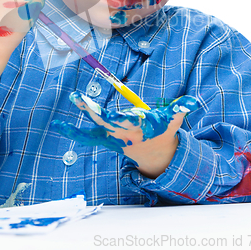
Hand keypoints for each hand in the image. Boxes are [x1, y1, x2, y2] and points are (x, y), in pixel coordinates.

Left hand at [51, 92, 199, 177]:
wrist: (152, 153)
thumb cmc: (161, 130)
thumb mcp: (172, 122)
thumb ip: (180, 110)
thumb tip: (193, 102)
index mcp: (136, 127)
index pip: (124, 120)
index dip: (116, 116)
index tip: (107, 110)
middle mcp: (120, 132)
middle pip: (104, 120)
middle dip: (92, 109)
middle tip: (78, 98)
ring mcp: (110, 135)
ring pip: (93, 125)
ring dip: (81, 115)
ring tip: (68, 104)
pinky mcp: (104, 137)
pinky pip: (85, 136)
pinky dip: (72, 132)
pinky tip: (57, 125)